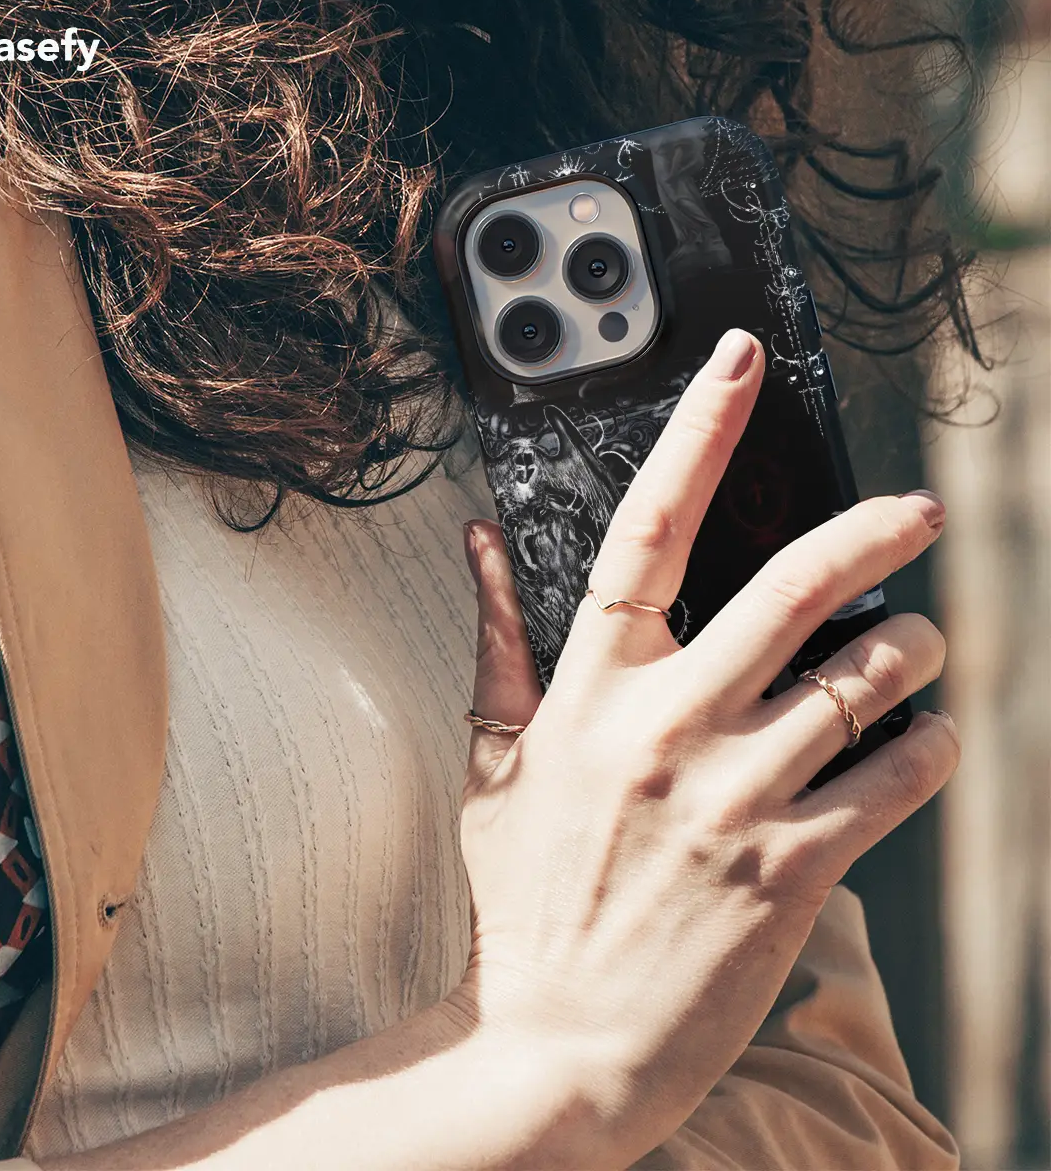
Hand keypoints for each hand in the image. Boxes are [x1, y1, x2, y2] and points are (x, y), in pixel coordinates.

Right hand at [454, 329, 958, 1165]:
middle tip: (917, 511)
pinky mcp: (792, 868)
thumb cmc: (524, 898)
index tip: (738, 365)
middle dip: (873, 532)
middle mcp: (667, 728)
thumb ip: (496, 641)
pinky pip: (895, 779)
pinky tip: (925, 741)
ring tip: (923, 650)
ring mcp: (734, 797)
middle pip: (792, 588)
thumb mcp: (493, 763)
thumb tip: (478, 541)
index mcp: (590, 692)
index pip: (644, 532)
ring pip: (865, 681)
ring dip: (915, 653)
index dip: (696, 436)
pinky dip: (929, 748)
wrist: (557, 1042)